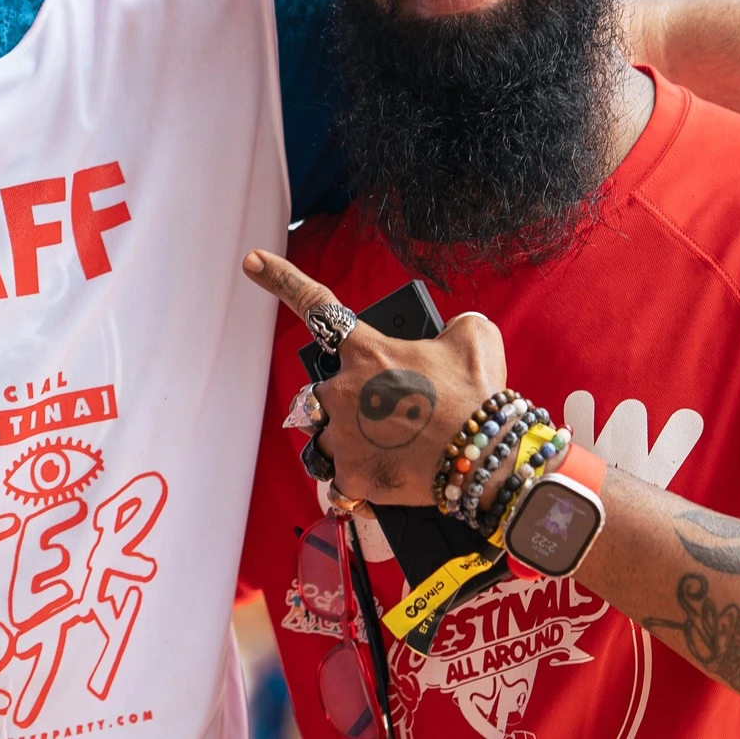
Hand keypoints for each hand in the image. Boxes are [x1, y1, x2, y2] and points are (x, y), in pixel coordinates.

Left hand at [241, 250, 506, 505]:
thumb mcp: (474, 339)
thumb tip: (447, 333)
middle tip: (398, 415)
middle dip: (355, 401)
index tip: (251, 261)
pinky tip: (391, 475)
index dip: (280, 279)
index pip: (315, 305)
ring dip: (355, 438)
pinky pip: (340, 476)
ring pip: (330, 433)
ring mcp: (341, 434)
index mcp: (366, 350)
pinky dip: (362, 477)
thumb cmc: (479, 398)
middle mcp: (342, 388)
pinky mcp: (349, 473)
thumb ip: (452, 326)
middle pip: (328, 389)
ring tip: (398, 447)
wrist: (488, 460)